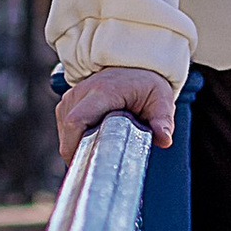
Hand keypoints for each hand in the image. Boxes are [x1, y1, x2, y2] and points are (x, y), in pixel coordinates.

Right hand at [55, 66, 178, 163]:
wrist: (134, 66)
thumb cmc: (147, 84)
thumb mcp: (161, 100)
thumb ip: (163, 121)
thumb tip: (164, 140)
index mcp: (103, 92)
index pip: (75, 121)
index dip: (75, 146)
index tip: (88, 164)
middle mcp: (81, 92)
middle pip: (68, 131)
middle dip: (80, 151)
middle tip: (102, 164)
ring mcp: (71, 97)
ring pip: (65, 132)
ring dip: (79, 145)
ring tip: (102, 147)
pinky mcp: (67, 104)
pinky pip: (66, 129)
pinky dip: (77, 139)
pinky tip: (95, 139)